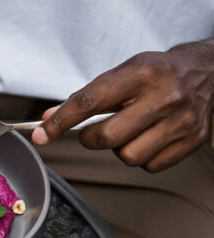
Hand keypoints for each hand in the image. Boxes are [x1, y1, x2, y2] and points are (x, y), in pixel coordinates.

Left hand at [33, 41, 213, 171]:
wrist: (206, 71)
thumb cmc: (155, 73)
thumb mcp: (120, 73)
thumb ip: (85, 96)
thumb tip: (48, 119)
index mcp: (142, 74)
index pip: (90, 102)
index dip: (60, 122)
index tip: (41, 135)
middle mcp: (165, 97)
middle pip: (108, 137)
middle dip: (90, 139)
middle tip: (94, 131)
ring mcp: (182, 121)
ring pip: (128, 156)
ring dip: (118, 149)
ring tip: (129, 130)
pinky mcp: (193, 140)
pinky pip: (150, 165)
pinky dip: (141, 157)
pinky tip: (148, 138)